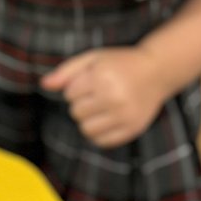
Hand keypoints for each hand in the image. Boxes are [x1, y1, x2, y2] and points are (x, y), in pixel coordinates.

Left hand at [41, 44, 171, 147]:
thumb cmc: (119, 63)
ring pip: (86, 129)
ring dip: (88, 120)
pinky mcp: (133, 129)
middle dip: (81, 104)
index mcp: (102, 77)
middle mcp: (114, 97)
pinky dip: (99, 133)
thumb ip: (67, 71)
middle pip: (76, 113)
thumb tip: (44, 84)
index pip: (69, 94)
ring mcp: (125, 115)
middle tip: (97, 94)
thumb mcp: (93, 58)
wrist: (157, 71)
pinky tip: (107, 119)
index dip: (76, 88)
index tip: (90, 81)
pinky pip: (102, 142)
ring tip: (100, 108)